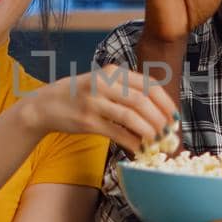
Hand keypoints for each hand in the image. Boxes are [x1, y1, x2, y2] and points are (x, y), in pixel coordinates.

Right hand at [19, 64, 179, 152]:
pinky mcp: (88, 121)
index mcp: (112, 72)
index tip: (175, 116)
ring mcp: (94, 102)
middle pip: (141, 101)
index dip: (165, 102)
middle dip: (160, 119)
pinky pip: (117, 133)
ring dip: (149, 132)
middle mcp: (103, 84)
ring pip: (131, 117)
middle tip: (169, 133)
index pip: (147, 85)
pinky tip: (140, 149)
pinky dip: (133, 142)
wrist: (47, 105)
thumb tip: (158, 112)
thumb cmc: (81, 96)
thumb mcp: (103, 84)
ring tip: (158, 141)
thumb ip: (126, 91)